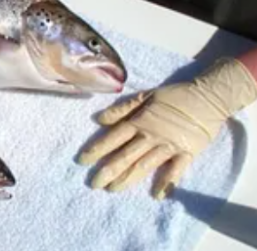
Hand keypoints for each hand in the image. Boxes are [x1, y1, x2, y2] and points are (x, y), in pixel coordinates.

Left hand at [79, 58, 256, 199]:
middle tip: (94, 184)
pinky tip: (157, 195)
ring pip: (144, 165)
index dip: (97, 149)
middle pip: (125, 155)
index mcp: (140, 121)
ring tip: (113, 189)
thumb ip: (122, 108)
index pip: (113, 137)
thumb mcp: (145, 96)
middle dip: (108, 170)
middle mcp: (151, 136)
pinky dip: (166, 183)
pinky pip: (175, 170)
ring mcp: (169, 146)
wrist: (208, 97)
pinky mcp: (187, 153)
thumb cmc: (174, 96)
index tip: (82, 160)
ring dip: (128, 178)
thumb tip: (99, 119)